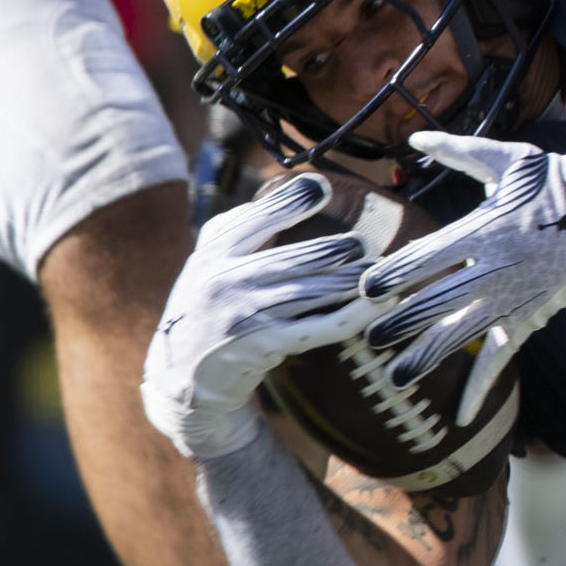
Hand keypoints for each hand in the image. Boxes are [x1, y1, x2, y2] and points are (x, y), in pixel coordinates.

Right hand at [144, 175, 388, 459]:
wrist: (182, 376)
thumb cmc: (207, 307)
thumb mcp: (208, 262)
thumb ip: (240, 228)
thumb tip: (289, 191)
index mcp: (212, 252)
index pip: (257, 218)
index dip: (294, 200)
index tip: (324, 188)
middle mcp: (224, 281)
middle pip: (295, 256)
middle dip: (339, 247)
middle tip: (366, 243)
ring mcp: (244, 316)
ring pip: (313, 290)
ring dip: (354, 278)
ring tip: (382, 268)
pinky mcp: (264, 346)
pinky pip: (321, 327)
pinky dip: (355, 314)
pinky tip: (381, 303)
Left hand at [359, 133, 565, 408]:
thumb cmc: (559, 182)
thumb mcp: (510, 161)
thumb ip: (459, 151)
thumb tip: (414, 136)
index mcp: (483, 230)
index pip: (423, 259)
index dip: (390, 276)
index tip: (365, 290)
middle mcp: (494, 269)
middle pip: (433, 302)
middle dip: (397, 323)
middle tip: (371, 336)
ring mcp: (513, 298)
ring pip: (460, 336)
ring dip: (426, 358)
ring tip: (396, 377)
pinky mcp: (531, 317)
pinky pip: (503, 358)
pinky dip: (481, 388)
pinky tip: (461, 416)